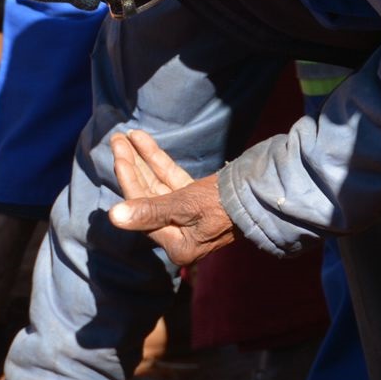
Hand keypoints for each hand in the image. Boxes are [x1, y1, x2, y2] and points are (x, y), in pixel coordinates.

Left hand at [107, 129, 236, 265]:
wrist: (266, 196)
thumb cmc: (224, 205)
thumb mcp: (185, 206)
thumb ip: (149, 210)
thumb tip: (113, 218)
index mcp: (175, 244)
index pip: (141, 208)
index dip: (128, 178)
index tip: (118, 153)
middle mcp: (179, 233)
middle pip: (147, 195)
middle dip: (132, 165)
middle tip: (117, 140)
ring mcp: (189, 216)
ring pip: (158, 185)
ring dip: (143, 160)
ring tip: (127, 135)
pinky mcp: (198, 201)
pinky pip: (172, 180)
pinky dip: (160, 161)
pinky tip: (144, 141)